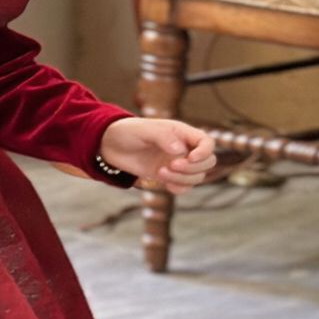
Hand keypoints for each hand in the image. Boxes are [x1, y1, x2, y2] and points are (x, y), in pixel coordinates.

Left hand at [98, 117, 216, 194]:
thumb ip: (163, 137)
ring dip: (183, 179)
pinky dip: (179, 188)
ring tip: (160, 172)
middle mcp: (183, 148)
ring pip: (197, 177)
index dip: (204, 152)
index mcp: (182, 133)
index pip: (207, 142)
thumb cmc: (128, 132)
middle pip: (207, 162)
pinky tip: (165, 184)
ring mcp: (177, 163)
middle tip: (171, 165)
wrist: (110, 146)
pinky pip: (184, 187)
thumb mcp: (144, 130)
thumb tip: (180, 151)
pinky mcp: (168, 176)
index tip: (189, 158)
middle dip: (193, 168)